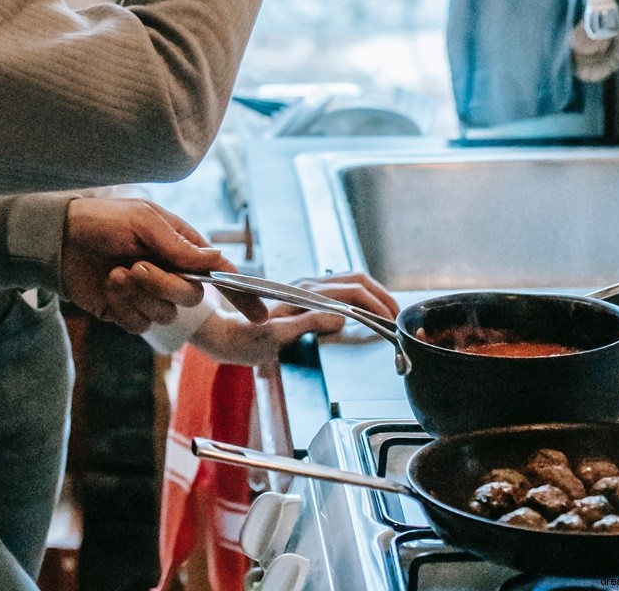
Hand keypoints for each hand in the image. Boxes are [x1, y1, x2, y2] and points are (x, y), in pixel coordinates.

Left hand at [61, 198, 267, 333]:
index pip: (220, 273)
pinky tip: (108, 288)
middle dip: (163, 285)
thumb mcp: (144, 224)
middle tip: (135, 266)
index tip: (260, 316)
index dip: (242, 294)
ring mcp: (149, 295)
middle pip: (191, 298)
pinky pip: (140, 325)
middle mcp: (170, 273)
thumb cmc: (103, 221)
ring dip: (139, 295)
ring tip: (116, 273)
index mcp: (180, 247)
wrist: (59, 240)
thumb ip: (181, 247)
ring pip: (166, 316)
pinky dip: (123, 308)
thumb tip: (218, 261)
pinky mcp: (128, 313)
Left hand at [189, 272, 399, 365]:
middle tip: (397, 317)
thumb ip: (307, 323)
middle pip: (354, 279)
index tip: (391, 321)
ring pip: (349, 281)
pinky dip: (360, 296)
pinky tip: (366, 311)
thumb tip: (341, 315)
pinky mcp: (304, 296)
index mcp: (303, 293)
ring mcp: (305, 289)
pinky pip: (339, 289)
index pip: (349, 291)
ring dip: (372, 294)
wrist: (221, 334)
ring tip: (388, 313)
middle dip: (380, 295)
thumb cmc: (243, 340)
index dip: (374, 304)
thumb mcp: (273, 338)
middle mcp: (306, 285)